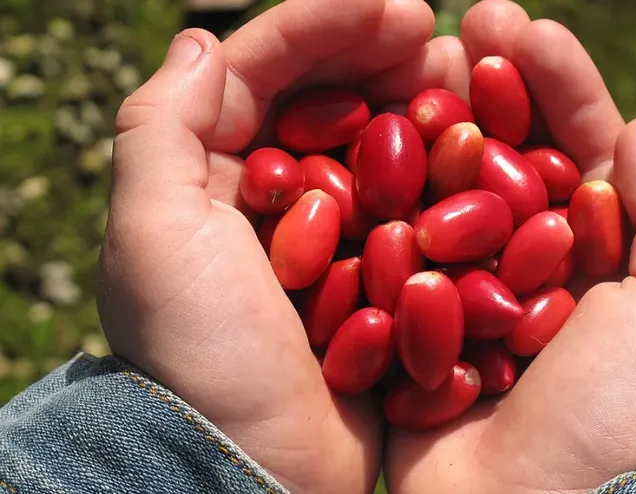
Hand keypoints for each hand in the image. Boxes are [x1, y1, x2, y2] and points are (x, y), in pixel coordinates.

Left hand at [96, 1, 471, 492]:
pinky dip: (443, 178)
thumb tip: (202, 39)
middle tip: (441, 37)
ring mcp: (329, 240)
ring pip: (379, 150)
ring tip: (471, 82)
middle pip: (329, 101)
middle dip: (382, 57)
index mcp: (212, 176)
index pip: (266, 72)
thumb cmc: (200, 353)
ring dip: (421, 109)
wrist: (252, 469)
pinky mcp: (374, 281)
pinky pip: (411, 210)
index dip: (327, 24)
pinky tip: (477, 153)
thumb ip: (162, 126)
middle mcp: (271, 200)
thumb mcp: (152, 233)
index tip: (403, 7)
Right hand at [384, 1, 635, 492]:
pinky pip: (394, 246)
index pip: (576, 147)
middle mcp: (526, 267)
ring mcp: (463, 291)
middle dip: (490, 85)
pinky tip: (362, 142)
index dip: (556, 81)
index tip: (520, 23)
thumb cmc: (616, 419)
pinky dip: (382, 194)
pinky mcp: (408, 322)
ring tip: (415, 62)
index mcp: (594, 258)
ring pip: (445, 188)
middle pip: (505, 154)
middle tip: (464, 19)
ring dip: (432, 123)